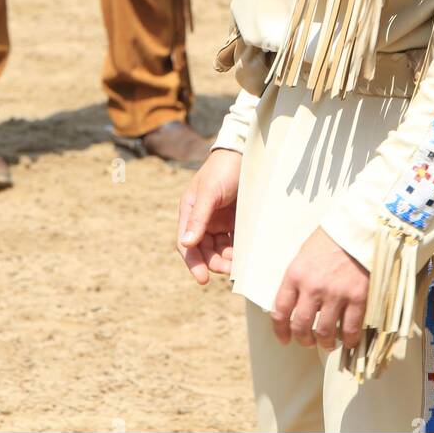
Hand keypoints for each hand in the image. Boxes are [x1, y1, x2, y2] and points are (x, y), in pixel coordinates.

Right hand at [176, 148, 241, 284]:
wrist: (245, 152)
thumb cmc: (223, 169)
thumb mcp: (210, 192)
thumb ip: (198, 218)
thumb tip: (186, 244)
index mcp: (190, 211)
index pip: (186, 244)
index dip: (193, 263)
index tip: (203, 279)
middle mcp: (202, 219)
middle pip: (205, 250)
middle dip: (216, 262)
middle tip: (231, 270)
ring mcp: (219, 220)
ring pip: (220, 249)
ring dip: (228, 259)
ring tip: (241, 262)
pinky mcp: (235, 220)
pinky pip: (234, 241)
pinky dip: (238, 250)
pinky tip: (247, 254)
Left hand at [272, 227, 368, 351]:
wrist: (359, 228)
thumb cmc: (331, 238)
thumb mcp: (305, 254)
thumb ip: (299, 278)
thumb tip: (296, 301)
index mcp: (295, 274)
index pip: (280, 310)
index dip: (280, 329)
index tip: (284, 338)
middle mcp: (312, 286)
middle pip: (301, 326)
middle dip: (303, 339)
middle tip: (308, 342)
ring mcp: (335, 293)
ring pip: (325, 331)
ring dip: (325, 342)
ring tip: (328, 343)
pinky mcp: (357, 297)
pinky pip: (350, 328)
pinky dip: (349, 339)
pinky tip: (348, 341)